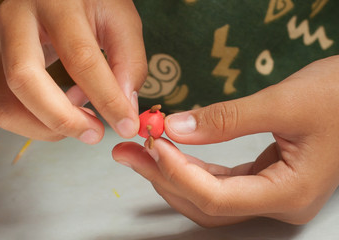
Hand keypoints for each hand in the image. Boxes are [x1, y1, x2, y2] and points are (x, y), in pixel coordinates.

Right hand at [0, 0, 145, 142]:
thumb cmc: (92, 3)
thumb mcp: (121, 21)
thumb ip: (129, 63)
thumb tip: (125, 111)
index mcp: (56, 3)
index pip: (80, 59)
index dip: (106, 99)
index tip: (127, 125)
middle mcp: (15, 20)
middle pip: (25, 82)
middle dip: (64, 120)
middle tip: (95, 133)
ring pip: (7, 105)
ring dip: (49, 126)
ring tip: (83, 115)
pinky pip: (8, 106)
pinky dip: (39, 119)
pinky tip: (66, 104)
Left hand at [113, 56, 338, 225]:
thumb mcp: (283, 102)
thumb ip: (227, 119)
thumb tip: (176, 127)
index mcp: (289, 193)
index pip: (219, 198)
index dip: (179, 173)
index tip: (153, 143)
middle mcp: (277, 201)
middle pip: (207, 202)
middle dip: (164, 176)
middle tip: (129, 152)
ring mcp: (270, 192)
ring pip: (209, 195)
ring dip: (173, 172)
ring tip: (141, 149)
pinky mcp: (264, 177)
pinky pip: (220, 180)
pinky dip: (192, 166)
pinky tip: (171, 150)